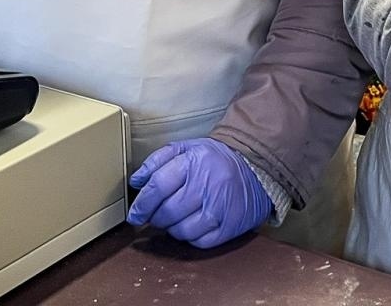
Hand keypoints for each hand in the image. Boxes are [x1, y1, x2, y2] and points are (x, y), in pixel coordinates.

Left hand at [127, 138, 272, 247]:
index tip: (135, 214)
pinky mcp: (230, 227)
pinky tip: (192, 225)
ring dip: (172, 228)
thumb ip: (158, 160)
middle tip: (154, 215)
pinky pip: (199, 242)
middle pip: (167, 211)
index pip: (158, 186)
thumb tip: (136, 181)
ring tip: (175, 218)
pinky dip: (190, 237)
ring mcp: (220, 208)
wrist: (256, 167)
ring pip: (181, 230)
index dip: (142, 204)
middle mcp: (208, 185)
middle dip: (155, 217)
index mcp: (194, 161)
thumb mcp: (188, 148)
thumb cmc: (216, 159)